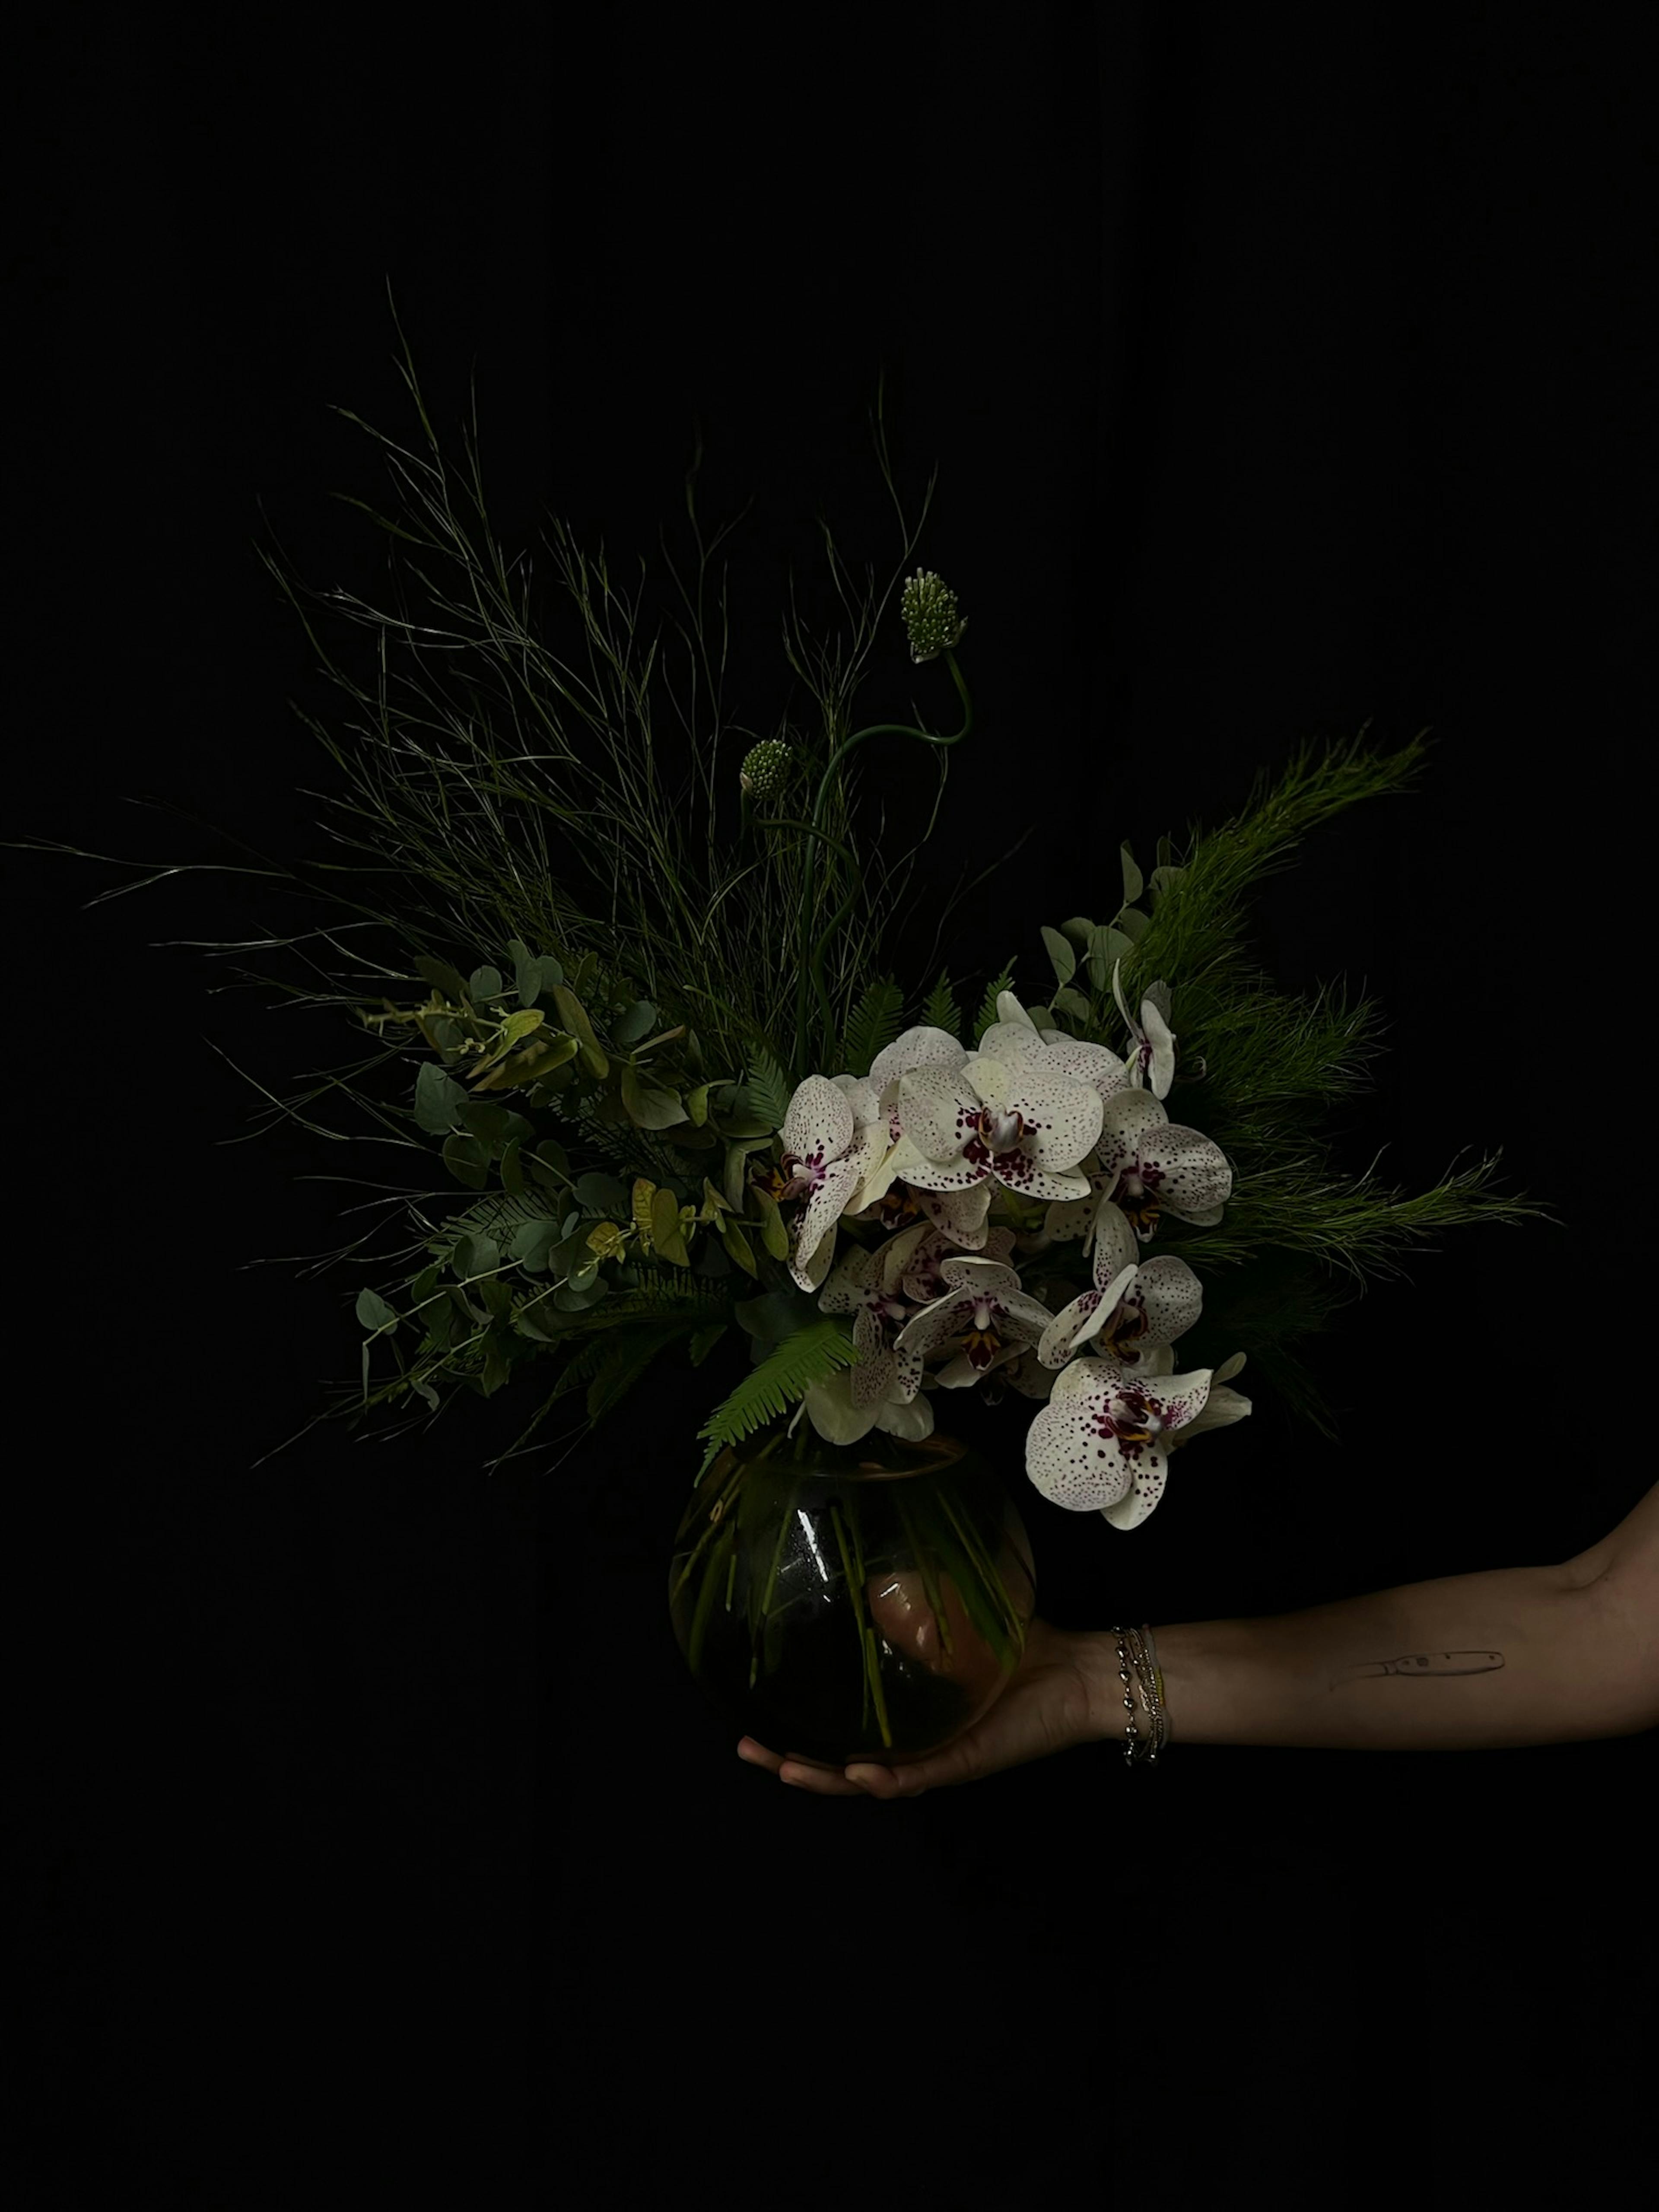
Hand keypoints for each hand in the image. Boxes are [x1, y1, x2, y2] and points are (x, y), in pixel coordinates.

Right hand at [735, 1570, 1099, 1797]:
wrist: (1075, 1671)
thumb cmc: (1020, 1644)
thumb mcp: (952, 1613)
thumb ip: (911, 1597)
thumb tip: (869, 1552)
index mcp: (905, 1717)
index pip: (839, 1729)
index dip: (795, 1729)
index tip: (751, 1719)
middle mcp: (913, 1744)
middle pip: (838, 1765)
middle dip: (791, 1761)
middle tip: (748, 1747)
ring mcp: (937, 1758)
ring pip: (868, 1781)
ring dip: (826, 1778)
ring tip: (787, 1768)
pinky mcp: (966, 1762)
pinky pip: (919, 1777)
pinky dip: (887, 1779)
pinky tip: (859, 1773)